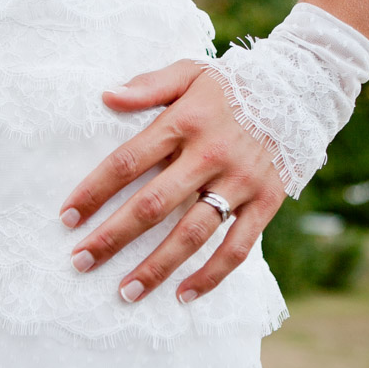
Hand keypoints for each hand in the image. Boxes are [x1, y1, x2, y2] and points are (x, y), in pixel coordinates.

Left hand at [59, 60, 285, 303]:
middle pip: (153, 205)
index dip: (93, 191)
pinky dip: (211, 276)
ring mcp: (240, 182)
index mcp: (185, 122)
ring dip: (157, 267)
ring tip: (126, 292)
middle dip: (113, 237)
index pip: (128, 162)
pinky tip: (183, 295)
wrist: (301, 90)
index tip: (67, 218)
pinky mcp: (266, 203)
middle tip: (81, 262)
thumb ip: (149, 85)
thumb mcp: (191, 72)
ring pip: (192, 234)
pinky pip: (237, 248)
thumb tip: (107, 96)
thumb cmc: (233, 85)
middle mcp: (210, 155)